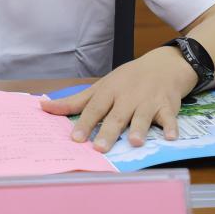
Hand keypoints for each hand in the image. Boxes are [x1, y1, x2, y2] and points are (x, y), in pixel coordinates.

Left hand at [39, 47, 196, 151]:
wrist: (162, 65)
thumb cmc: (127, 80)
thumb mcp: (100, 87)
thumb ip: (74, 101)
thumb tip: (43, 107)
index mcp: (109, 92)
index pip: (94, 108)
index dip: (85, 123)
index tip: (75, 139)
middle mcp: (127, 97)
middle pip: (117, 116)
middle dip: (109, 131)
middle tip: (100, 148)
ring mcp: (148, 102)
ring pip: (143, 117)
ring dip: (140, 129)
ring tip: (135, 142)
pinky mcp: (167, 106)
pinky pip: (169, 118)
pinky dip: (171, 127)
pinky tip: (171, 137)